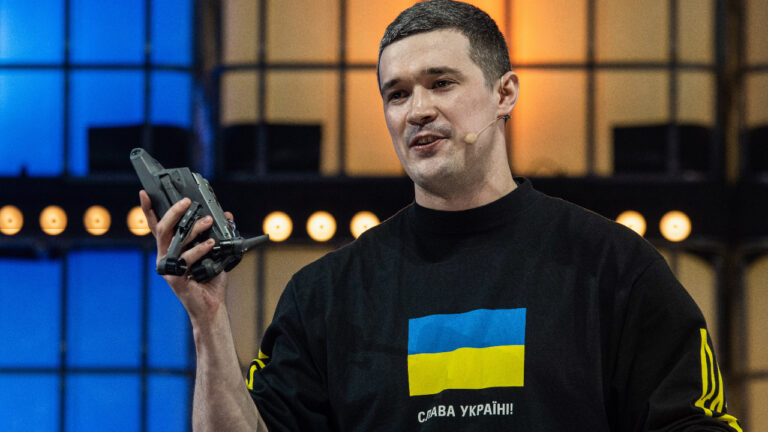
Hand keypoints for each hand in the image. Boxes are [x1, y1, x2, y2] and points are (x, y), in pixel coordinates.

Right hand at [139, 190, 232, 325]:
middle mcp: (166, 256)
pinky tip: (211, 244)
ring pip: (175, 241)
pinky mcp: (175, 277)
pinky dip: (200, 249)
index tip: (146, 192)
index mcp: (171, 248)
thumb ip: (217, 233)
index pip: (158, 226)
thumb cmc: (210, 279)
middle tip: (188, 201)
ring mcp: (168, 267)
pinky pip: (186, 258)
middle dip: (174, 212)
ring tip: (208, 221)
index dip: (149, 210)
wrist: (211, 306)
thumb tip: (227, 215)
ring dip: (192, 228)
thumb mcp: (215, 251)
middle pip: (163, 229)